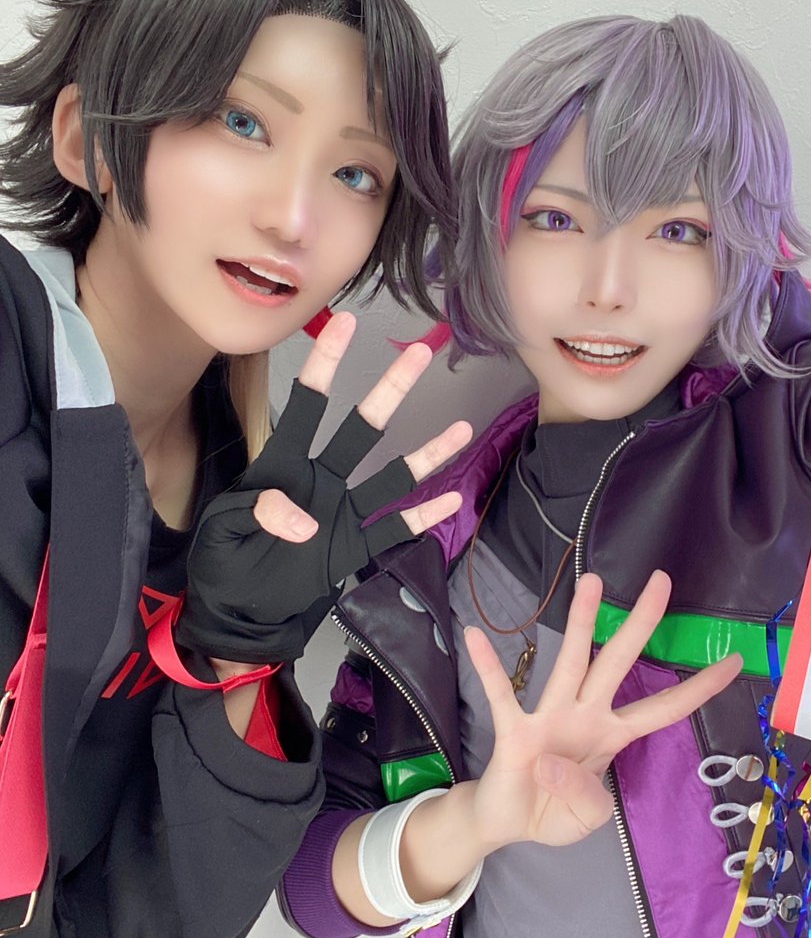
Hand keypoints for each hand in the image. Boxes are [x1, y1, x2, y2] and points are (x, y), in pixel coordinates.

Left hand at [180, 312, 470, 663]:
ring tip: (461, 429)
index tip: (342, 324)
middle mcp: (320, 480)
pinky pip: (393, 530)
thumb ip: (260, 513)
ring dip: (426, 454)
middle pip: (361, 428)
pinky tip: (450, 501)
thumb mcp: (222, 532)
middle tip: (421, 354)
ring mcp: (341, 513)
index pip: (306, 406)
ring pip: (389, 477)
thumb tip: (308, 520)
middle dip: (390, 391)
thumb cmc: (222, 564)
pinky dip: (421, 517)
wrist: (238, 614)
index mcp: (281, 466)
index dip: (324, 364)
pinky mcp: (352, 549)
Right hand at [466, 571, 741, 851]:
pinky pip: (502, 694)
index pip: (664, 708)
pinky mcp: (514, 730)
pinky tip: (475, 635)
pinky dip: (489, 667)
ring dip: (580, 623)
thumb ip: (586, 799)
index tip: (735, 660)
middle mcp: (585, 714)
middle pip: (619, 662)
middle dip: (642, 623)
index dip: (699, 688)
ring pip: (571, 662)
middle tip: (663, 579)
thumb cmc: (555, 812)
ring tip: (592, 582)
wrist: (507, 823)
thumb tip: (552, 762)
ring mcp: (549, 718)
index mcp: (612, 734)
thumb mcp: (589, 819)